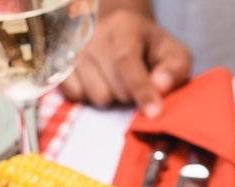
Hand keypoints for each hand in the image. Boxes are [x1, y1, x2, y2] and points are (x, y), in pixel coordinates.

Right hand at [61, 8, 193, 116]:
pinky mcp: (59, 66)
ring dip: (112, 98)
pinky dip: (91, 97)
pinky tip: (99, 82)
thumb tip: (160, 86)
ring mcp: (73, 51)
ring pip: (96, 96)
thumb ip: (174, 70)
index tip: (153, 112)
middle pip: (113, 85)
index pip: (127, 59)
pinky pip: (76, 96)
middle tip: (136, 84)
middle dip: (131, 96)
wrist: (120, 36)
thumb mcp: (174, 54)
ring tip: (117, 81)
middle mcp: (93, 34)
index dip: (141, 89)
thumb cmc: (151, 49)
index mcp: (124, 25)